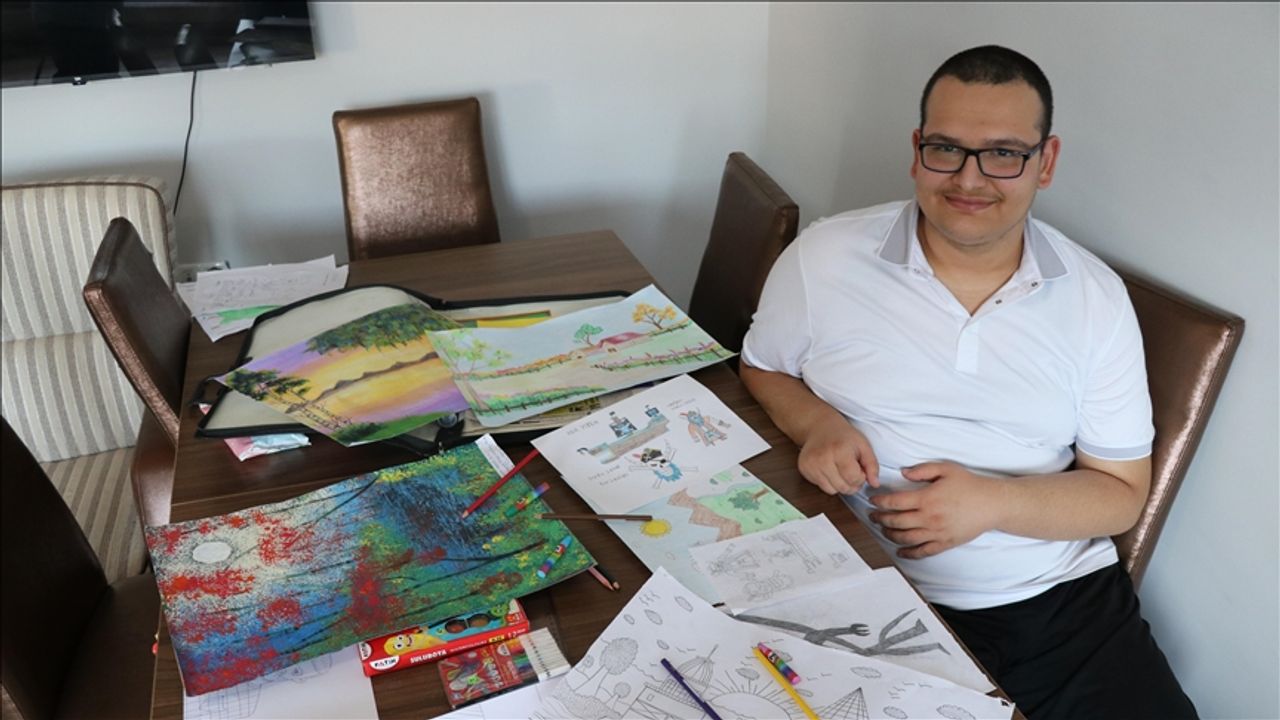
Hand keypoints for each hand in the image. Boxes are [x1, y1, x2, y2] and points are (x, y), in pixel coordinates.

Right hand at [796, 422, 879, 495]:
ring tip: (840, 470)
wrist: (819, 427)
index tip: (859, 469)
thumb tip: (875, 484)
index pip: (853, 479)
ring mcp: (811, 465)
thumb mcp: (863, 445)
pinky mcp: (804, 469)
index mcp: (839, 450)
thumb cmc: (843, 436)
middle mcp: (823, 459)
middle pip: (843, 487)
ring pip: (832, 490)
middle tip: (851, 471)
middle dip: (851, 483)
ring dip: (839, 484)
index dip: (860, 477)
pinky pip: (821, 487)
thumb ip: (872, 466)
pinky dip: (828, 482)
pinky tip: (829, 469)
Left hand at [868, 461, 1000, 558]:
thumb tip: (903, 472)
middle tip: (872, 515)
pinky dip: (909, 553)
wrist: (992, 504)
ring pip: (906, 538)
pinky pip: (923, 552)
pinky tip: (900, 551)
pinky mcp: (945, 543)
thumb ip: (922, 470)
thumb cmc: (969, 485)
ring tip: (882, 529)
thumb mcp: (946, 469)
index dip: (880, 502)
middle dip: (880, 518)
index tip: (872, 500)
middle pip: (896, 521)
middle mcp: (929, 518)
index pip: (895, 502)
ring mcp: (937, 533)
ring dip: (890, 535)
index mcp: (927, 498)